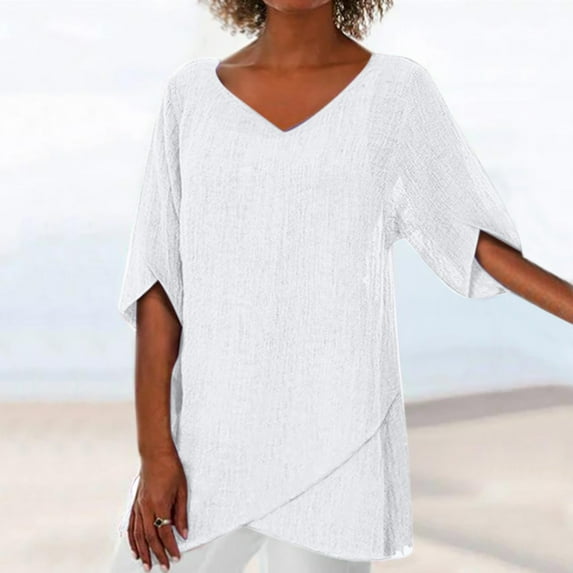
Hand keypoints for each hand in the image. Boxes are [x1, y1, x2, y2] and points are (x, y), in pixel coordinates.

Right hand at [128, 451, 187, 570]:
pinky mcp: (135, 504)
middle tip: (163, 567)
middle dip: (157, 554)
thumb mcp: (182, 490)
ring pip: (138, 535)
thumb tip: (183, 532)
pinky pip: (131, 526)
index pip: (165, 533)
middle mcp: (146, 508)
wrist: (155, 454)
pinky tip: (135, 549)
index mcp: (160, 504)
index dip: (171, 547)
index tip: (176, 557)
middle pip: (150, 538)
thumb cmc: (170, 468)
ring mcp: (138, 506)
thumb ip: (181, 513)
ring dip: (143, 552)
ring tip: (147, 565)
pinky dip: (132, 540)